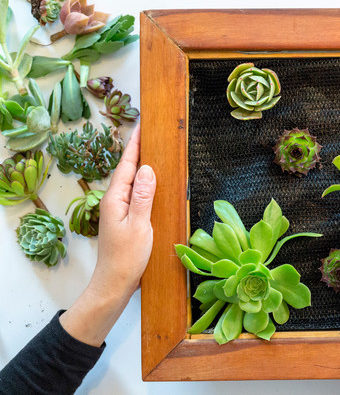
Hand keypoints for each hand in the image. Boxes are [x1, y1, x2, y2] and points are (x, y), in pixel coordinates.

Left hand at [94, 124, 155, 295]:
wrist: (115, 285)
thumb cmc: (126, 258)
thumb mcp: (139, 225)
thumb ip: (143, 196)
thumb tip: (147, 168)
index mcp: (115, 199)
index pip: (127, 165)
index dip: (135, 145)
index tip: (142, 125)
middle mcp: (114, 201)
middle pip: (127, 170)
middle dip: (138, 150)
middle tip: (150, 132)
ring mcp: (119, 211)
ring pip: (131, 182)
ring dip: (141, 166)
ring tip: (154, 150)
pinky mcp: (126, 220)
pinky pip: (135, 194)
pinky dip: (144, 183)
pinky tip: (153, 183)